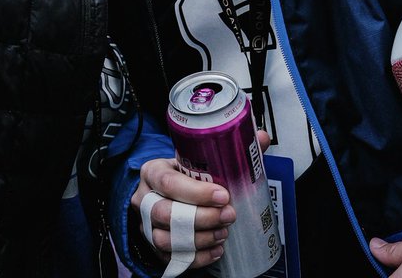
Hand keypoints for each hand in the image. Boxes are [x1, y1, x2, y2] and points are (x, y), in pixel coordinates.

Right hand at [131, 156, 235, 270]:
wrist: (164, 193)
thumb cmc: (183, 176)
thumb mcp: (193, 159)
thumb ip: (220, 155)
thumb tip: (258, 142)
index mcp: (152, 171)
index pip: (168, 182)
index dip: (197, 192)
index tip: (223, 195)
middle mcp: (143, 199)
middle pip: (166, 213)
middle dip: (202, 218)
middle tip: (229, 215)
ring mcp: (146, 226)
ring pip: (166, 240)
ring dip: (200, 239)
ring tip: (223, 232)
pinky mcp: (153, 248)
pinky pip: (172, 259)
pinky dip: (197, 257)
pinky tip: (216, 250)